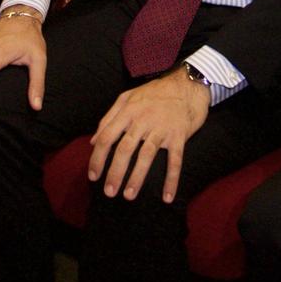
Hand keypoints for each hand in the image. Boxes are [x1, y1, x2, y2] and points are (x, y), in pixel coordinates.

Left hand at [87, 69, 208, 203]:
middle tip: (109, 192)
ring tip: (129, 195)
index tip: (93, 176)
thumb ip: (109, 118)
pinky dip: (171, 179)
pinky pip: (175, 160)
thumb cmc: (155, 92)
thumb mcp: (127, 97)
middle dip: (115, 172)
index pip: (107, 137)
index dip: (98, 158)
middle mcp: (143, 120)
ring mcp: (162, 128)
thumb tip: (93, 141)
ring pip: (146, 155)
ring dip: (137, 177)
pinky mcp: (179, 135)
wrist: (187, 84)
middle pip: (125, 149)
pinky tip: (167, 196)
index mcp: (128, 111)